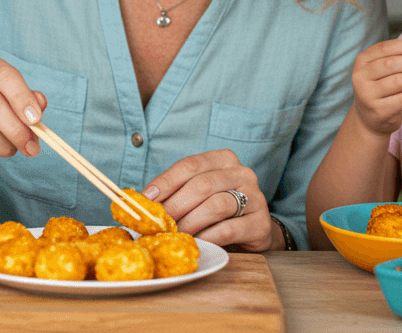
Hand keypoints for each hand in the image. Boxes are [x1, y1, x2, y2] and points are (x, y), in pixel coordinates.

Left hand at [144, 150, 272, 251]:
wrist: (253, 229)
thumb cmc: (218, 209)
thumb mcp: (198, 194)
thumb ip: (176, 192)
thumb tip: (142, 201)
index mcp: (223, 160)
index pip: (190, 165)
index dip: (165, 181)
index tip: (146, 198)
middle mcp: (242, 173)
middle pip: (202, 185)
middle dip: (175, 205)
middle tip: (158, 223)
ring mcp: (255, 197)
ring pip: (216, 206)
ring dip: (190, 222)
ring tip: (176, 234)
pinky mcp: (259, 223)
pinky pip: (228, 229)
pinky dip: (207, 237)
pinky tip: (196, 242)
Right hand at [349, 38, 401, 135]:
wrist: (370, 118)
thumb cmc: (381, 87)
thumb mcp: (382, 70)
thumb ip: (399, 57)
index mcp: (361, 61)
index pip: (384, 48)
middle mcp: (360, 77)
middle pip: (391, 64)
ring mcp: (368, 95)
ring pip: (399, 81)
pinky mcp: (379, 111)